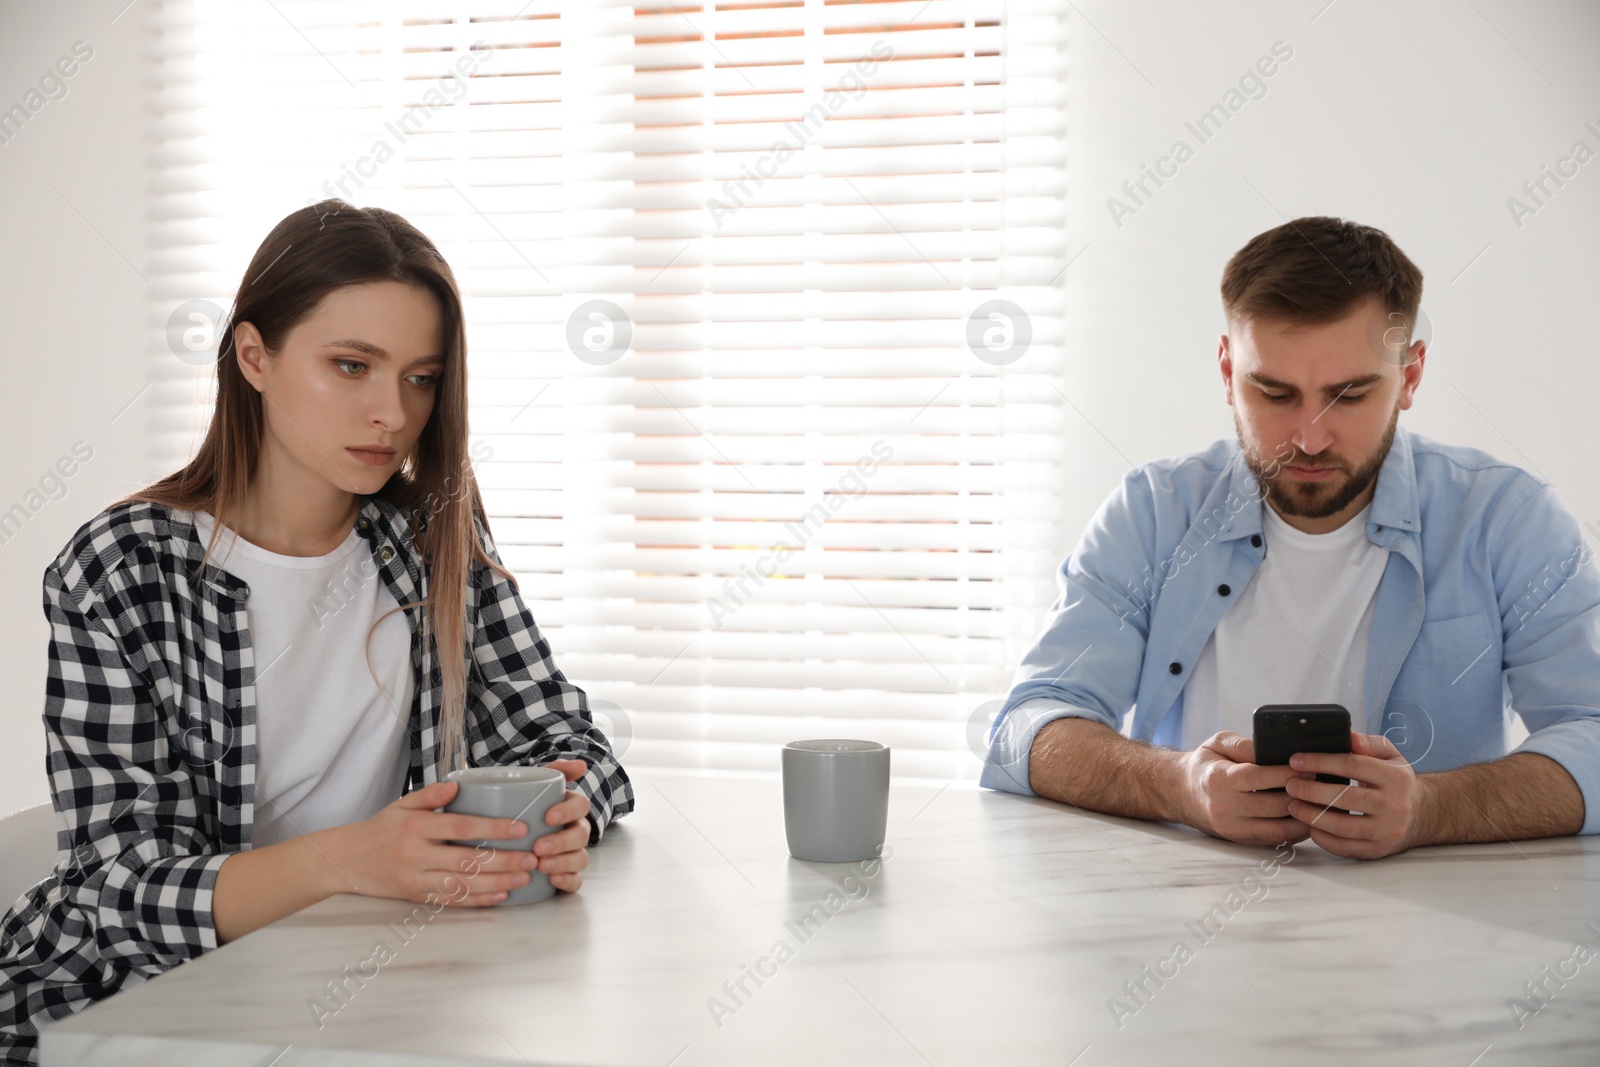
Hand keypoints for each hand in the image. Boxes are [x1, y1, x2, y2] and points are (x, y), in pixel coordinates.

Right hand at [331, 780, 546, 906]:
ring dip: (497, 883)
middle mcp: (416, 854)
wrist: (347, 860)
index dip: (493, 828)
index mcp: (417, 826)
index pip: (461, 827)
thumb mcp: (402, 804)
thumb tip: (459, 784)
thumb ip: (431, 794)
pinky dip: (478, 900)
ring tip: (523, 878)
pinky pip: (452, 901)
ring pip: (463, 884)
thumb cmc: (381, 828)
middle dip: (504, 861)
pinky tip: (500, 896)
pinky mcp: (416, 897)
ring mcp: (416, 879)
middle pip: (467, 860)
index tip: (520, 828)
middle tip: (532, 858)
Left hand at [532, 759, 593, 893]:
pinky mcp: (566, 873)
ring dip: (564, 863)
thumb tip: (582, 765)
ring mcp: (573, 852)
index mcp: (571, 808)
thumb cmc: (524, 805)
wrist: (509, 831)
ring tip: (542, 866)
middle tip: (539, 847)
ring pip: (580, 859)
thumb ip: (555, 769)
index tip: (548, 816)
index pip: (581, 806)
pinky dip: (568, 881)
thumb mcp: (535, 784)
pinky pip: (576, 880)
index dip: (568, 811)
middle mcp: (576, 830)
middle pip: (581, 835)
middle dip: (562, 842)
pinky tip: (552, 880)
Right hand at [1177, 731, 1309, 846]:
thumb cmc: (1204, 766)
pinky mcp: (1240, 840)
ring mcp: (1233, 828)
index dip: (1286, 774)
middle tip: (1321, 785)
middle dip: (1301, 795)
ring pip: (1279, 829)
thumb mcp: (1217, 744)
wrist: (1180, 793)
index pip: (1257, 778)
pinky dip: (1295, 831)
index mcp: (1218, 779)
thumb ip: (1243, 744)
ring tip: (1319, 803)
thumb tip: (1272, 749)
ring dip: (1304, 818)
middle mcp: (1224, 807)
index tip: (1308, 768)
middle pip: (1274, 806)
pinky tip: (1305, 816)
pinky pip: (1275, 839)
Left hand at [1284, 731, 1424, 858]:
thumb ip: (1367, 743)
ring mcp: (1387, 831)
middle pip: (1345, 798)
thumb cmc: (1397, 781)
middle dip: (1312, 791)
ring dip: (1313, 816)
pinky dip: (1323, 838)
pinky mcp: (1378, 850)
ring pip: (1343, 826)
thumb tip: (1347, 736)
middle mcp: (1394, 805)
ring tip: (1294, 805)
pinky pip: (1346, 847)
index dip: (1320, 762)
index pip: (1352, 765)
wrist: (1422, 814)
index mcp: (1395, 777)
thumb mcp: (1390, 755)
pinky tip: (1310, 826)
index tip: (1296, 760)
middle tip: (1290, 785)